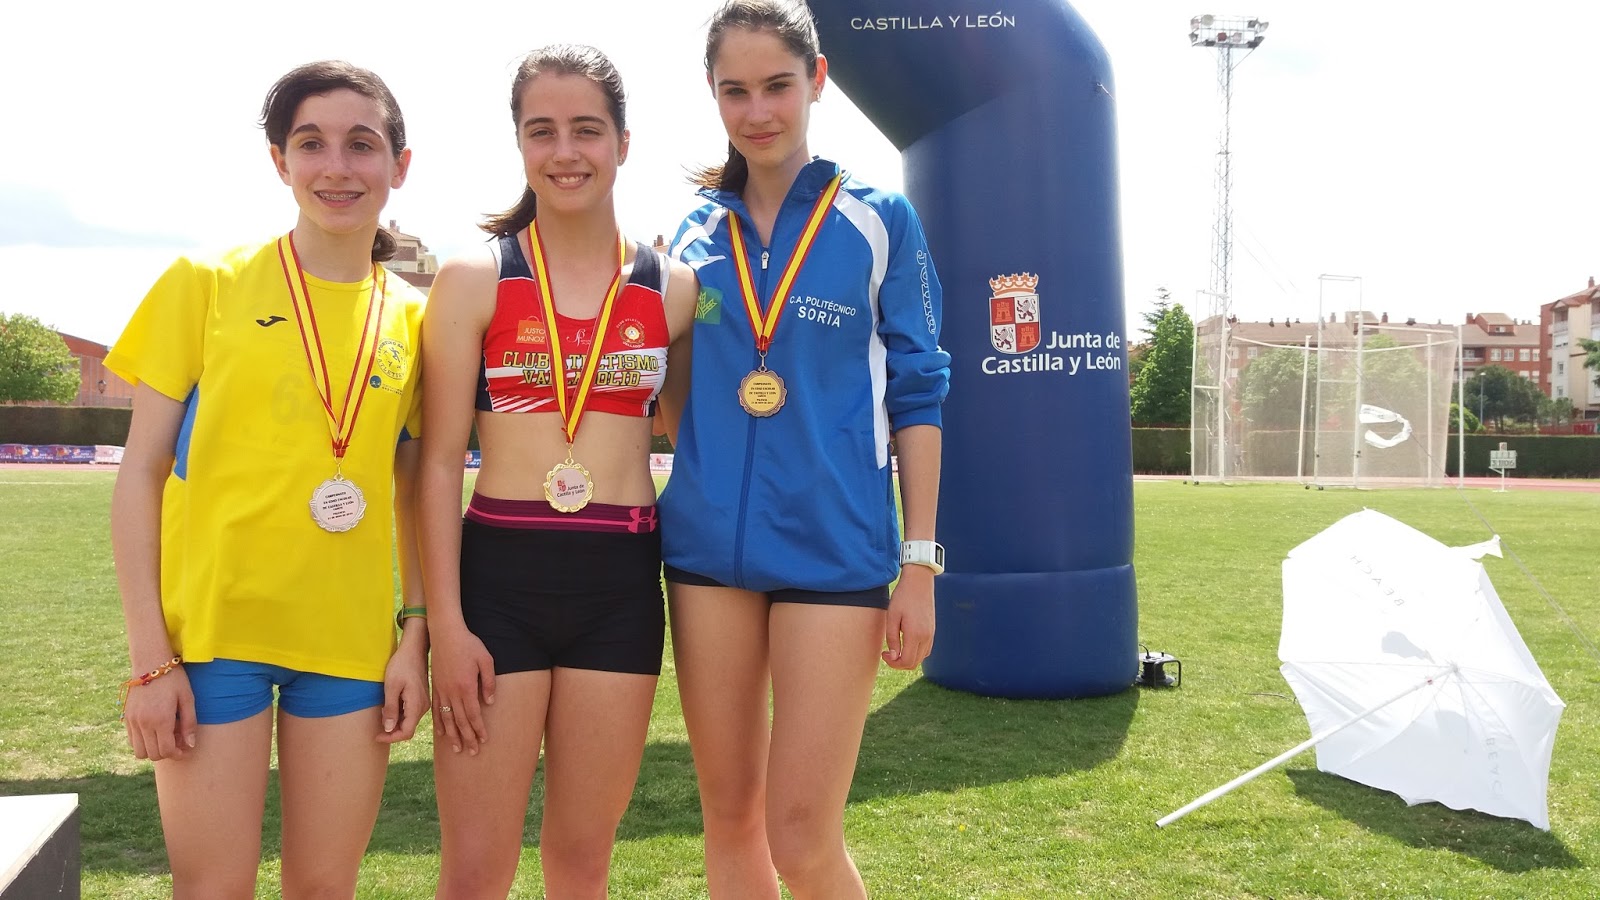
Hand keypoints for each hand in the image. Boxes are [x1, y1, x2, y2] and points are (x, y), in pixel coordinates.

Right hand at [123, 667, 196, 760]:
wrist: (150, 662)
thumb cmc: (174, 679)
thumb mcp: (187, 699)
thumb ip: (189, 723)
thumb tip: (190, 745)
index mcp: (161, 719)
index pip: (166, 751)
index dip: (177, 755)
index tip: (185, 750)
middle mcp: (143, 723)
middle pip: (152, 754)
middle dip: (166, 753)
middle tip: (177, 742)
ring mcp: (132, 721)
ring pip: (139, 751)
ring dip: (152, 750)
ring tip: (165, 737)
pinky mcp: (126, 717)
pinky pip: (132, 740)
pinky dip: (143, 742)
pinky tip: (154, 731)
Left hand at [377, 629, 428, 743]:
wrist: (414, 650)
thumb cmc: (402, 665)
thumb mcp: (391, 686)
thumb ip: (390, 709)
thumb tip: (388, 728)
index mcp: (417, 705)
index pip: (406, 732)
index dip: (391, 737)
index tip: (376, 736)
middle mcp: (423, 707)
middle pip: (408, 728)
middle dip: (392, 732)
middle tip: (376, 729)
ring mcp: (423, 702)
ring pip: (409, 721)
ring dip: (395, 723)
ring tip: (381, 715)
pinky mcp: (421, 698)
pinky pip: (410, 713)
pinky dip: (399, 715)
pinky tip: (389, 707)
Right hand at [428, 622, 495, 754]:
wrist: (446, 633)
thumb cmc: (469, 644)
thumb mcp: (486, 660)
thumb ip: (489, 682)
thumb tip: (490, 702)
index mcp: (466, 687)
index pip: (473, 714)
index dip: (478, 729)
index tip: (483, 741)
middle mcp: (452, 692)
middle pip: (460, 721)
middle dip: (467, 738)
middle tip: (473, 752)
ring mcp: (442, 690)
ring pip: (447, 718)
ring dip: (453, 735)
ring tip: (458, 749)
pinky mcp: (435, 687)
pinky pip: (436, 709)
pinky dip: (439, 723)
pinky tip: (442, 733)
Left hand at [883, 566, 935, 669]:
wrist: (919, 582)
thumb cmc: (902, 597)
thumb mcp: (892, 617)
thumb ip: (892, 638)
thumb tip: (894, 657)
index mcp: (915, 634)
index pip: (907, 661)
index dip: (893, 663)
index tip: (884, 654)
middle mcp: (926, 637)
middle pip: (914, 663)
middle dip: (899, 663)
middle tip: (888, 653)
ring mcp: (931, 634)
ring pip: (921, 658)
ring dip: (908, 658)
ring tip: (896, 649)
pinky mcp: (932, 630)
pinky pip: (926, 649)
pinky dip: (916, 653)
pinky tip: (906, 644)